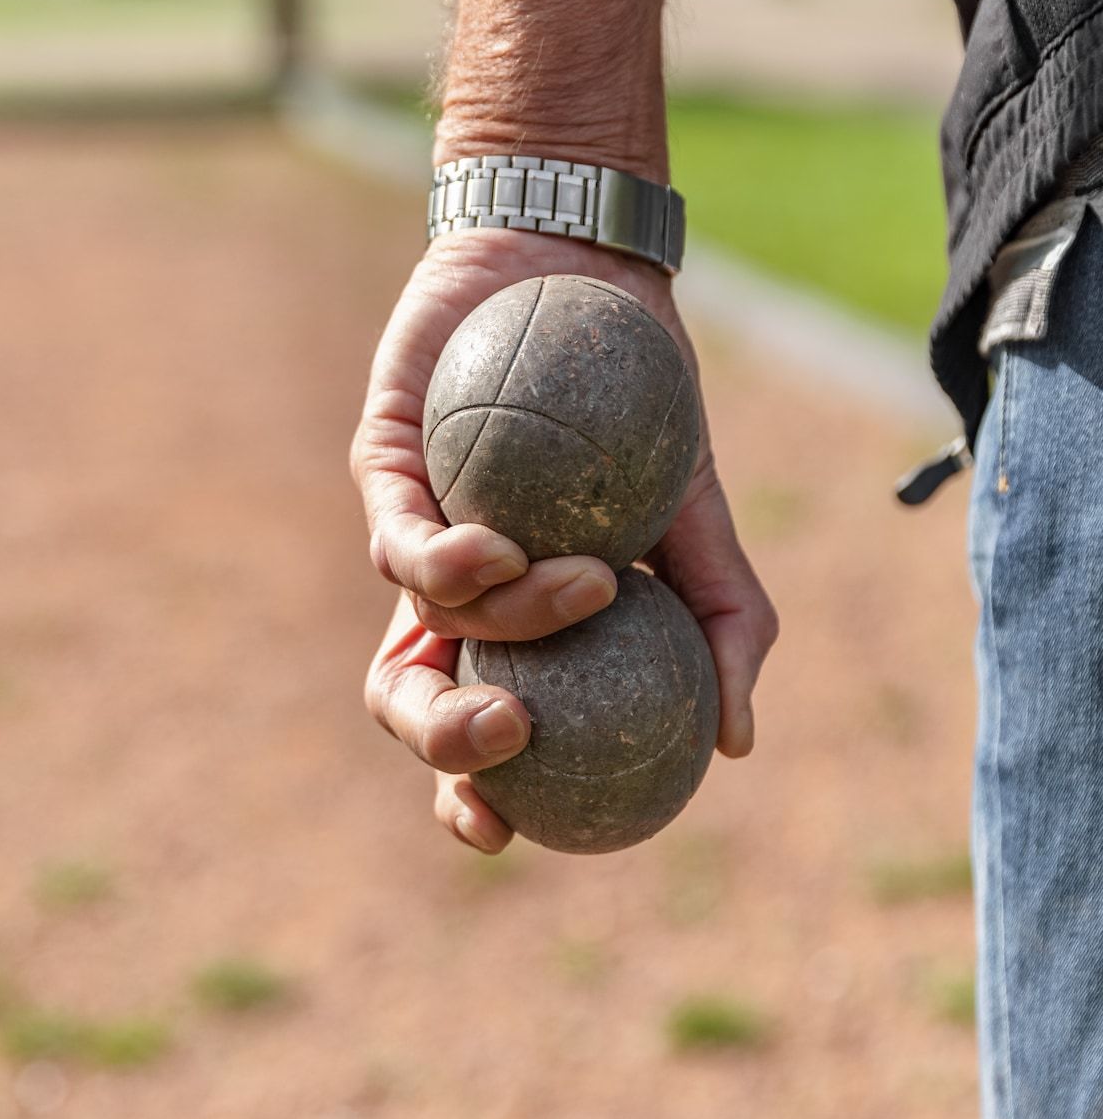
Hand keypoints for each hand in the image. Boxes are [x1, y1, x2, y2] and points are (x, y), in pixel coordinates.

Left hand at [351, 225, 777, 852]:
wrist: (592, 285)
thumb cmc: (642, 407)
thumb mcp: (698, 516)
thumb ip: (723, 620)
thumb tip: (738, 744)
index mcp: (513, 629)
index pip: (471, 735)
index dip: (464, 799)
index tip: (502, 832)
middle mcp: (451, 591)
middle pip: (407, 699)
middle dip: (444, 744)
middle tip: (514, 737)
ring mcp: (414, 525)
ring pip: (414, 618)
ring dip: (506, 620)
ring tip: (579, 584)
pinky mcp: (381, 462)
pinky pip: (398, 532)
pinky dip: (447, 557)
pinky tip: (498, 549)